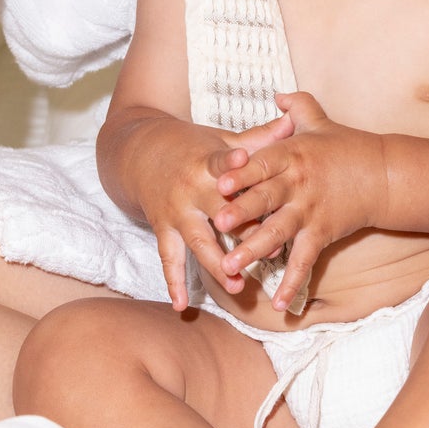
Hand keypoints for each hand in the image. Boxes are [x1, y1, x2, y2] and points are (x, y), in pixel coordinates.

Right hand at [124, 111, 293, 309]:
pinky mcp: (163, 229)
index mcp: (206, 163)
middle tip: (267, 249)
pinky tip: (182, 306)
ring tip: (235, 285)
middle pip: (217, 211)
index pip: (220, 162)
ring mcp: (176, 213)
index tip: (242, 158)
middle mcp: (190, 190)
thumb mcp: (220, 138)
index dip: (231, 161)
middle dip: (240, 230)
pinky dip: (174, 282)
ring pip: (197, 242)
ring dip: (216, 264)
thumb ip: (257, 138)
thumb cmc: (190, 144)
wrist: (137, 151)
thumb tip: (291, 121)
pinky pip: (169, 259)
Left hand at [212, 92, 388, 311]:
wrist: (385, 174)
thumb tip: (277, 93)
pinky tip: (278, 303)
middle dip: (242, 211)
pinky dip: (292, 282)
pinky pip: (305, 260)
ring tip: (232, 266)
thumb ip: (296, 107)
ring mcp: (310, 210)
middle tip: (219, 223)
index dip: (241, 170)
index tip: (219, 179)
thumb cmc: (348, 146)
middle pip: (266, 198)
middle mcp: (298, 183)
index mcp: (292, 154)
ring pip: (279, 233)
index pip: (262, 162)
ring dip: (255, 250)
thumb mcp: (320, 121)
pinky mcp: (323, 232)